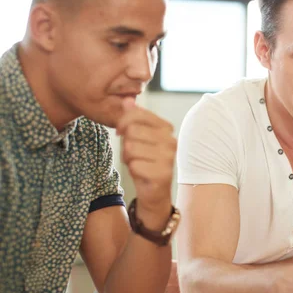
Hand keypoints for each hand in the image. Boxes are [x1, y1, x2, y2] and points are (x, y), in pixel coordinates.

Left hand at [117, 98, 176, 225]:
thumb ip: (133, 118)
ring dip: (128, 158)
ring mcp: (169, 157)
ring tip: (137, 163)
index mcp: (166, 128)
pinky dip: (133, 170)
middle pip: (132, 130)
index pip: (137, 113)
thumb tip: (127, 100)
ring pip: (131, 147)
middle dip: (125, 143)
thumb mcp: (137, 138)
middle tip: (132, 153)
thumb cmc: (144, 162)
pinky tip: (141, 174)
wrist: (154, 192)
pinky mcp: (163, 173)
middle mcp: (171, 140)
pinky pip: (134, 165)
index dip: (122, 122)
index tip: (120, 132)